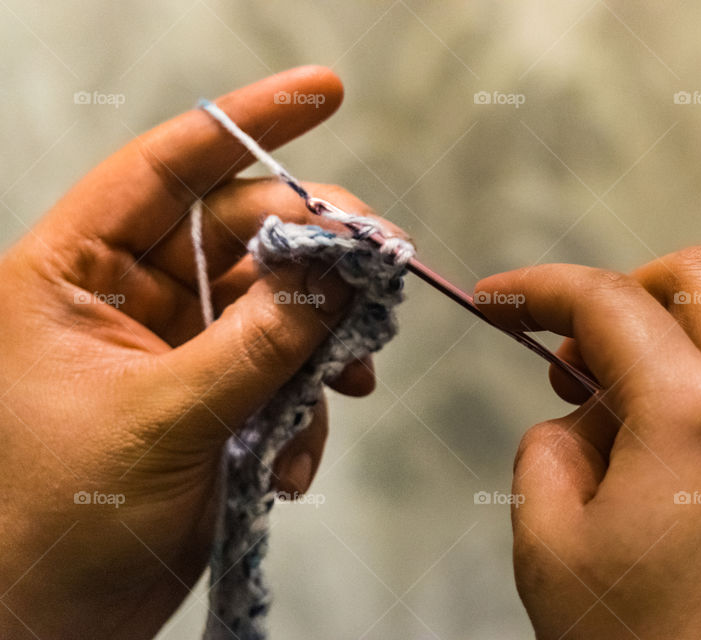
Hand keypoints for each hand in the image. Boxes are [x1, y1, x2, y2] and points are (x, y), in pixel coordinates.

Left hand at [0, 67, 383, 638]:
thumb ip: (254, 345)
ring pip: (276, 306)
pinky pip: (282, 369)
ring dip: (320, 342)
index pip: (166, 167)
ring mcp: (175, 346)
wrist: (52, 625)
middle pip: (243, 233)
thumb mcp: (161, 420)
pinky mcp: (212, 395)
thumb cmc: (52, 521)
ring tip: (350, 379)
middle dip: (316, 251)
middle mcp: (127, 296)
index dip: (247, 122)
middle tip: (381, 264)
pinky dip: (305, 403)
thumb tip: (331, 280)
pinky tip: (294, 454)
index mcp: (73, 274)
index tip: (324, 92)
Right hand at [476, 247, 700, 638]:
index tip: (501, 300)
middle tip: (579, 366)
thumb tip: (575, 428)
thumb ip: (545, 459)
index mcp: (700, 414)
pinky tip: (694, 504)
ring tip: (628, 453)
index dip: (539, 288)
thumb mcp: (555, 560)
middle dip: (627, 297)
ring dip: (678, 366)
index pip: (607, 302)